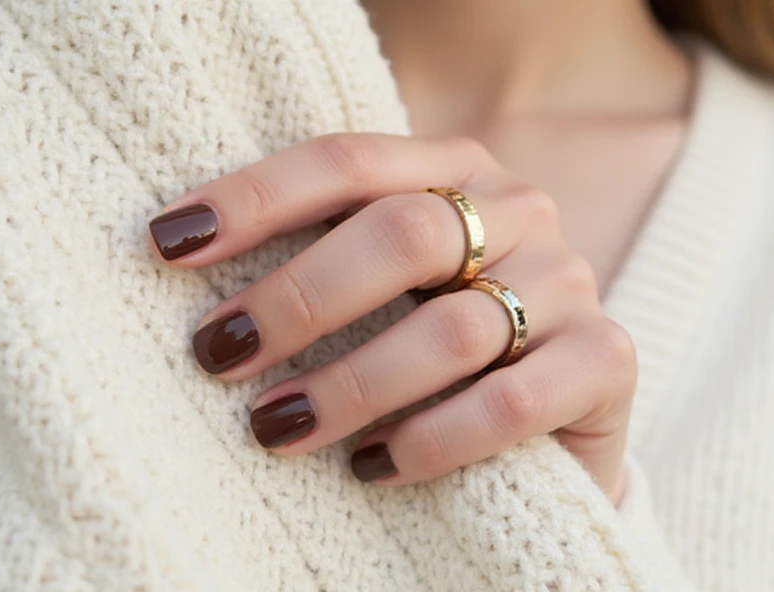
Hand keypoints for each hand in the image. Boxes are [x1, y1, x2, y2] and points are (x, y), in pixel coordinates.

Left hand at [148, 133, 636, 502]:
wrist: (547, 415)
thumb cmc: (433, 345)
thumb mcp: (381, 287)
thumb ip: (324, 257)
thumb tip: (187, 264)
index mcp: (455, 168)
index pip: (347, 161)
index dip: (255, 198)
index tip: (167, 245)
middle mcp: (519, 209)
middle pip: (400, 234)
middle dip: (298, 299)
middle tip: (219, 356)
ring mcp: (569, 280)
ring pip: (449, 330)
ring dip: (350, 385)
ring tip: (275, 428)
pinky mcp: (607, 358)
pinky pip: (510, 402)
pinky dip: (430, 440)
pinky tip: (372, 467)